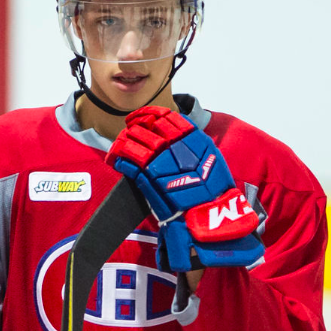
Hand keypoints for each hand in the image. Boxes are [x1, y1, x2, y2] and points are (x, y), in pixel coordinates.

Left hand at [106, 106, 263, 271]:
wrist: (212, 216)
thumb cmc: (214, 190)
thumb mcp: (211, 158)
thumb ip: (193, 144)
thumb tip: (175, 132)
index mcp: (193, 139)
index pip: (167, 117)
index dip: (151, 114)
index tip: (143, 116)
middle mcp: (177, 147)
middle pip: (148, 127)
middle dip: (136, 127)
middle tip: (130, 129)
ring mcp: (161, 162)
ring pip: (134, 142)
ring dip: (124, 141)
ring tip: (121, 144)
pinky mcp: (149, 181)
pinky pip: (128, 164)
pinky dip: (119, 159)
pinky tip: (116, 159)